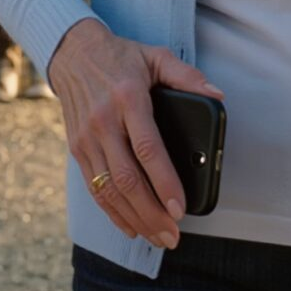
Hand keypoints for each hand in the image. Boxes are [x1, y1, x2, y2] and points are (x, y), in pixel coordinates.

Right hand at [48, 17, 225, 249]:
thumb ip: (187, 76)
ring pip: (109, 190)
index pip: (148, 148)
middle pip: (127, 179)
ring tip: (158, 237)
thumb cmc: (122, 57)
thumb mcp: (156, 56)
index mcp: (128, 98)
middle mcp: (104, 122)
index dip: (165, 182)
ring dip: (134, 219)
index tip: (181, 207)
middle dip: (152, 213)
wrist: (72, 53)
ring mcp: (86, 139)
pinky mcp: (77, 149)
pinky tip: (131, 227)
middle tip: (173, 234)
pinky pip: (94, 188)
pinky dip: (112, 212)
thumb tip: (218, 96)